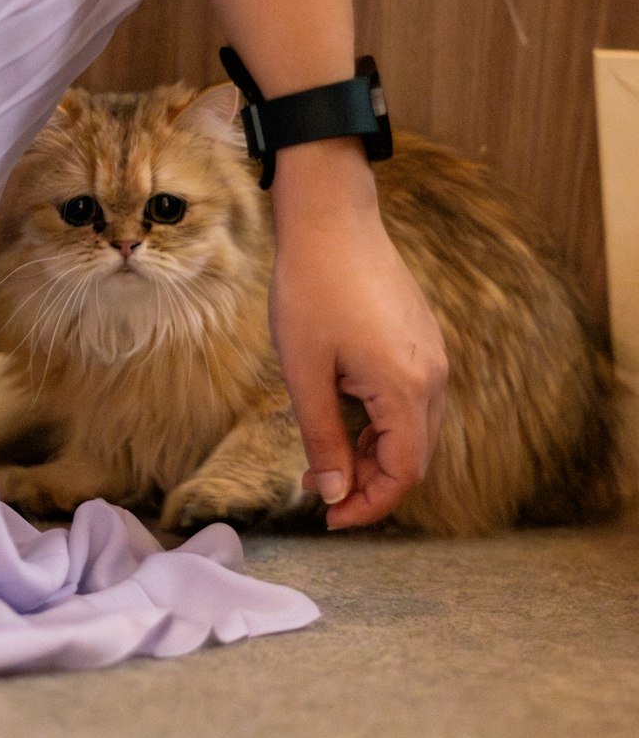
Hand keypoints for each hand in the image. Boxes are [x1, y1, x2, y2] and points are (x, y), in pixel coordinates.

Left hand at [268, 140, 448, 529]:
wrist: (332, 219)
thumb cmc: (311, 288)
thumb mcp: (304, 372)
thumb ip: (323, 438)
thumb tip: (334, 494)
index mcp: (407, 388)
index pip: (405, 473)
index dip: (369, 505)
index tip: (330, 518)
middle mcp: (432, 375)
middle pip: (414, 454)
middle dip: (370, 483)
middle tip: (320, 491)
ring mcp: (432, 352)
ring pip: (414, 427)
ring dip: (375, 453)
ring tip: (324, 455)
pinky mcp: (421, 336)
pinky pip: (411, 396)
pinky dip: (382, 421)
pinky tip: (343, 413)